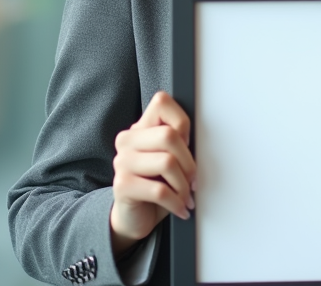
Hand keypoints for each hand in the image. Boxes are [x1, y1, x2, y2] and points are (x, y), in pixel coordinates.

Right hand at [110, 91, 197, 253]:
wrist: (134, 218)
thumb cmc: (156, 186)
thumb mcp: (169, 160)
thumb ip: (177, 143)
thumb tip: (199, 141)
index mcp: (139, 129)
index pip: (162, 102)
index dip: (182, 122)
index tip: (189, 144)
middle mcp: (127, 141)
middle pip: (169, 135)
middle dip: (189, 163)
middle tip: (193, 181)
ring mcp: (122, 162)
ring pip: (167, 163)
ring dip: (184, 186)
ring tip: (186, 196)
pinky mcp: (121, 186)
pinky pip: (159, 190)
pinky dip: (176, 202)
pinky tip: (180, 208)